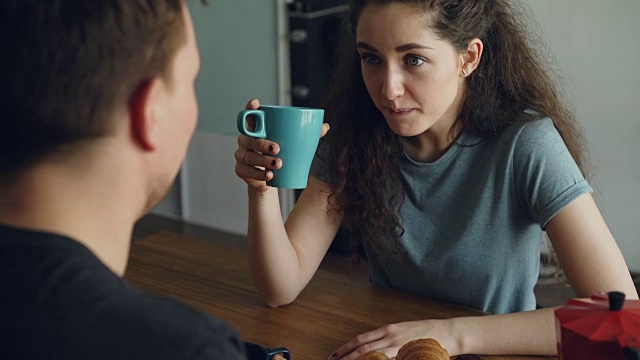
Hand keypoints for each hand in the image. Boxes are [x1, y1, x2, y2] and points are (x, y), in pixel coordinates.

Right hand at [234, 98, 329, 192]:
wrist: (271, 178)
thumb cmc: (281, 155)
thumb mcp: (292, 144)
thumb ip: (306, 134)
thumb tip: (325, 126)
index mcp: (256, 130)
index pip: (249, 116)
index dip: (250, 108)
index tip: (256, 103)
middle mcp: (245, 140)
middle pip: (249, 139)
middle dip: (263, 143)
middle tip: (278, 148)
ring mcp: (241, 155)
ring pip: (249, 156)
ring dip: (263, 160)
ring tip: (278, 164)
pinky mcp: (241, 170)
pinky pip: (247, 171)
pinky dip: (259, 174)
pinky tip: (269, 175)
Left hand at [330, 320, 456, 359]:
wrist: (448, 332)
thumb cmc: (427, 332)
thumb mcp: (404, 331)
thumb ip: (389, 338)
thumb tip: (375, 346)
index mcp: (389, 329)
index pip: (362, 339)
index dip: (347, 347)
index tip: (335, 354)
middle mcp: (391, 336)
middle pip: (363, 348)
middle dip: (347, 357)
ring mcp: (399, 346)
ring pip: (373, 356)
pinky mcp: (408, 354)